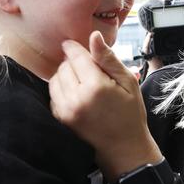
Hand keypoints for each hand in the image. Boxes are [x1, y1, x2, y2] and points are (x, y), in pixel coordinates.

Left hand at [49, 31, 162, 180]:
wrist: (123, 147)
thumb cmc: (130, 113)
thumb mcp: (127, 82)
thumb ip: (108, 58)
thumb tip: (93, 36)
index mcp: (95, 86)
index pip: (75, 56)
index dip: (74, 47)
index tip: (74, 44)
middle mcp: (76, 98)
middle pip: (64, 66)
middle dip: (73, 62)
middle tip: (88, 69)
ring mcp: (66, 110)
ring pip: (55, 79)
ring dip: (65, 74)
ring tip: (82, 81)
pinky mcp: (60, 118)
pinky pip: (53, 94)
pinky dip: (61, 89)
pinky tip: (76, 93)